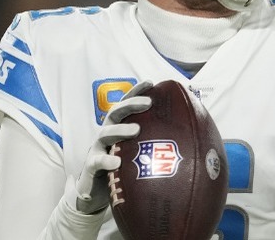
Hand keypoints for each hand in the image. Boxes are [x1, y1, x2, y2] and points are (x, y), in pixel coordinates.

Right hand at [75, 81, 152, 213]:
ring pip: (105, 134)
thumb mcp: (134, 154)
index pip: (125, 106)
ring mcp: (96, 149)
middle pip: (115, 113)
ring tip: (137, 130)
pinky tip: (117, 163)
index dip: (135, 92)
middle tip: (148, 103)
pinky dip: (106, 160)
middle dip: (131, 105)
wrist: (93, 193)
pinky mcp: (90, 166)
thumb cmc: (120, 170)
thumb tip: (184, 138)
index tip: (151, 83)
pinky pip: (97, 161)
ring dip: (121, 130)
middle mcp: (105, 134)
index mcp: (117, 128)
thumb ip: (150, 144)